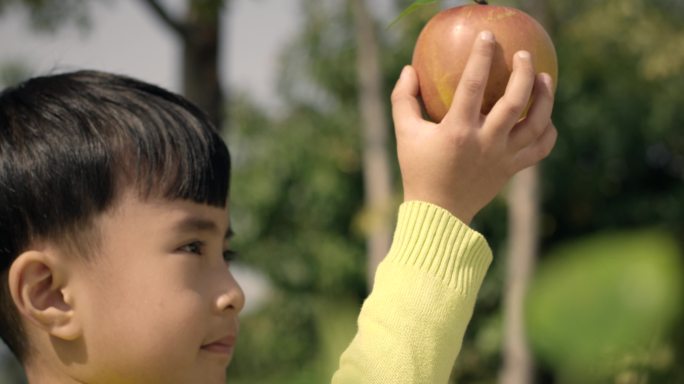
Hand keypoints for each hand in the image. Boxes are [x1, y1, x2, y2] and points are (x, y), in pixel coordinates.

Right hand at [391, 30, 556, 223]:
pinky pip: (540, 148)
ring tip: (545, 79)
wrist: (438, 212)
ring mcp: (502, 157)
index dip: (481, 56)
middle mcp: (485, 142)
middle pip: (515, 101)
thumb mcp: (404, 133)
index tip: (487, 36)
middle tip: (524, 55)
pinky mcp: (512, 169)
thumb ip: (404, 99)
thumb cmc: (418, 169)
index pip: (472, 84)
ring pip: (535, 124)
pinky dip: (547, 131)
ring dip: (544, 98)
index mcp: (457, 131)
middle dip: (524, 72)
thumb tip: (409, 69)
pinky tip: (545, 117)